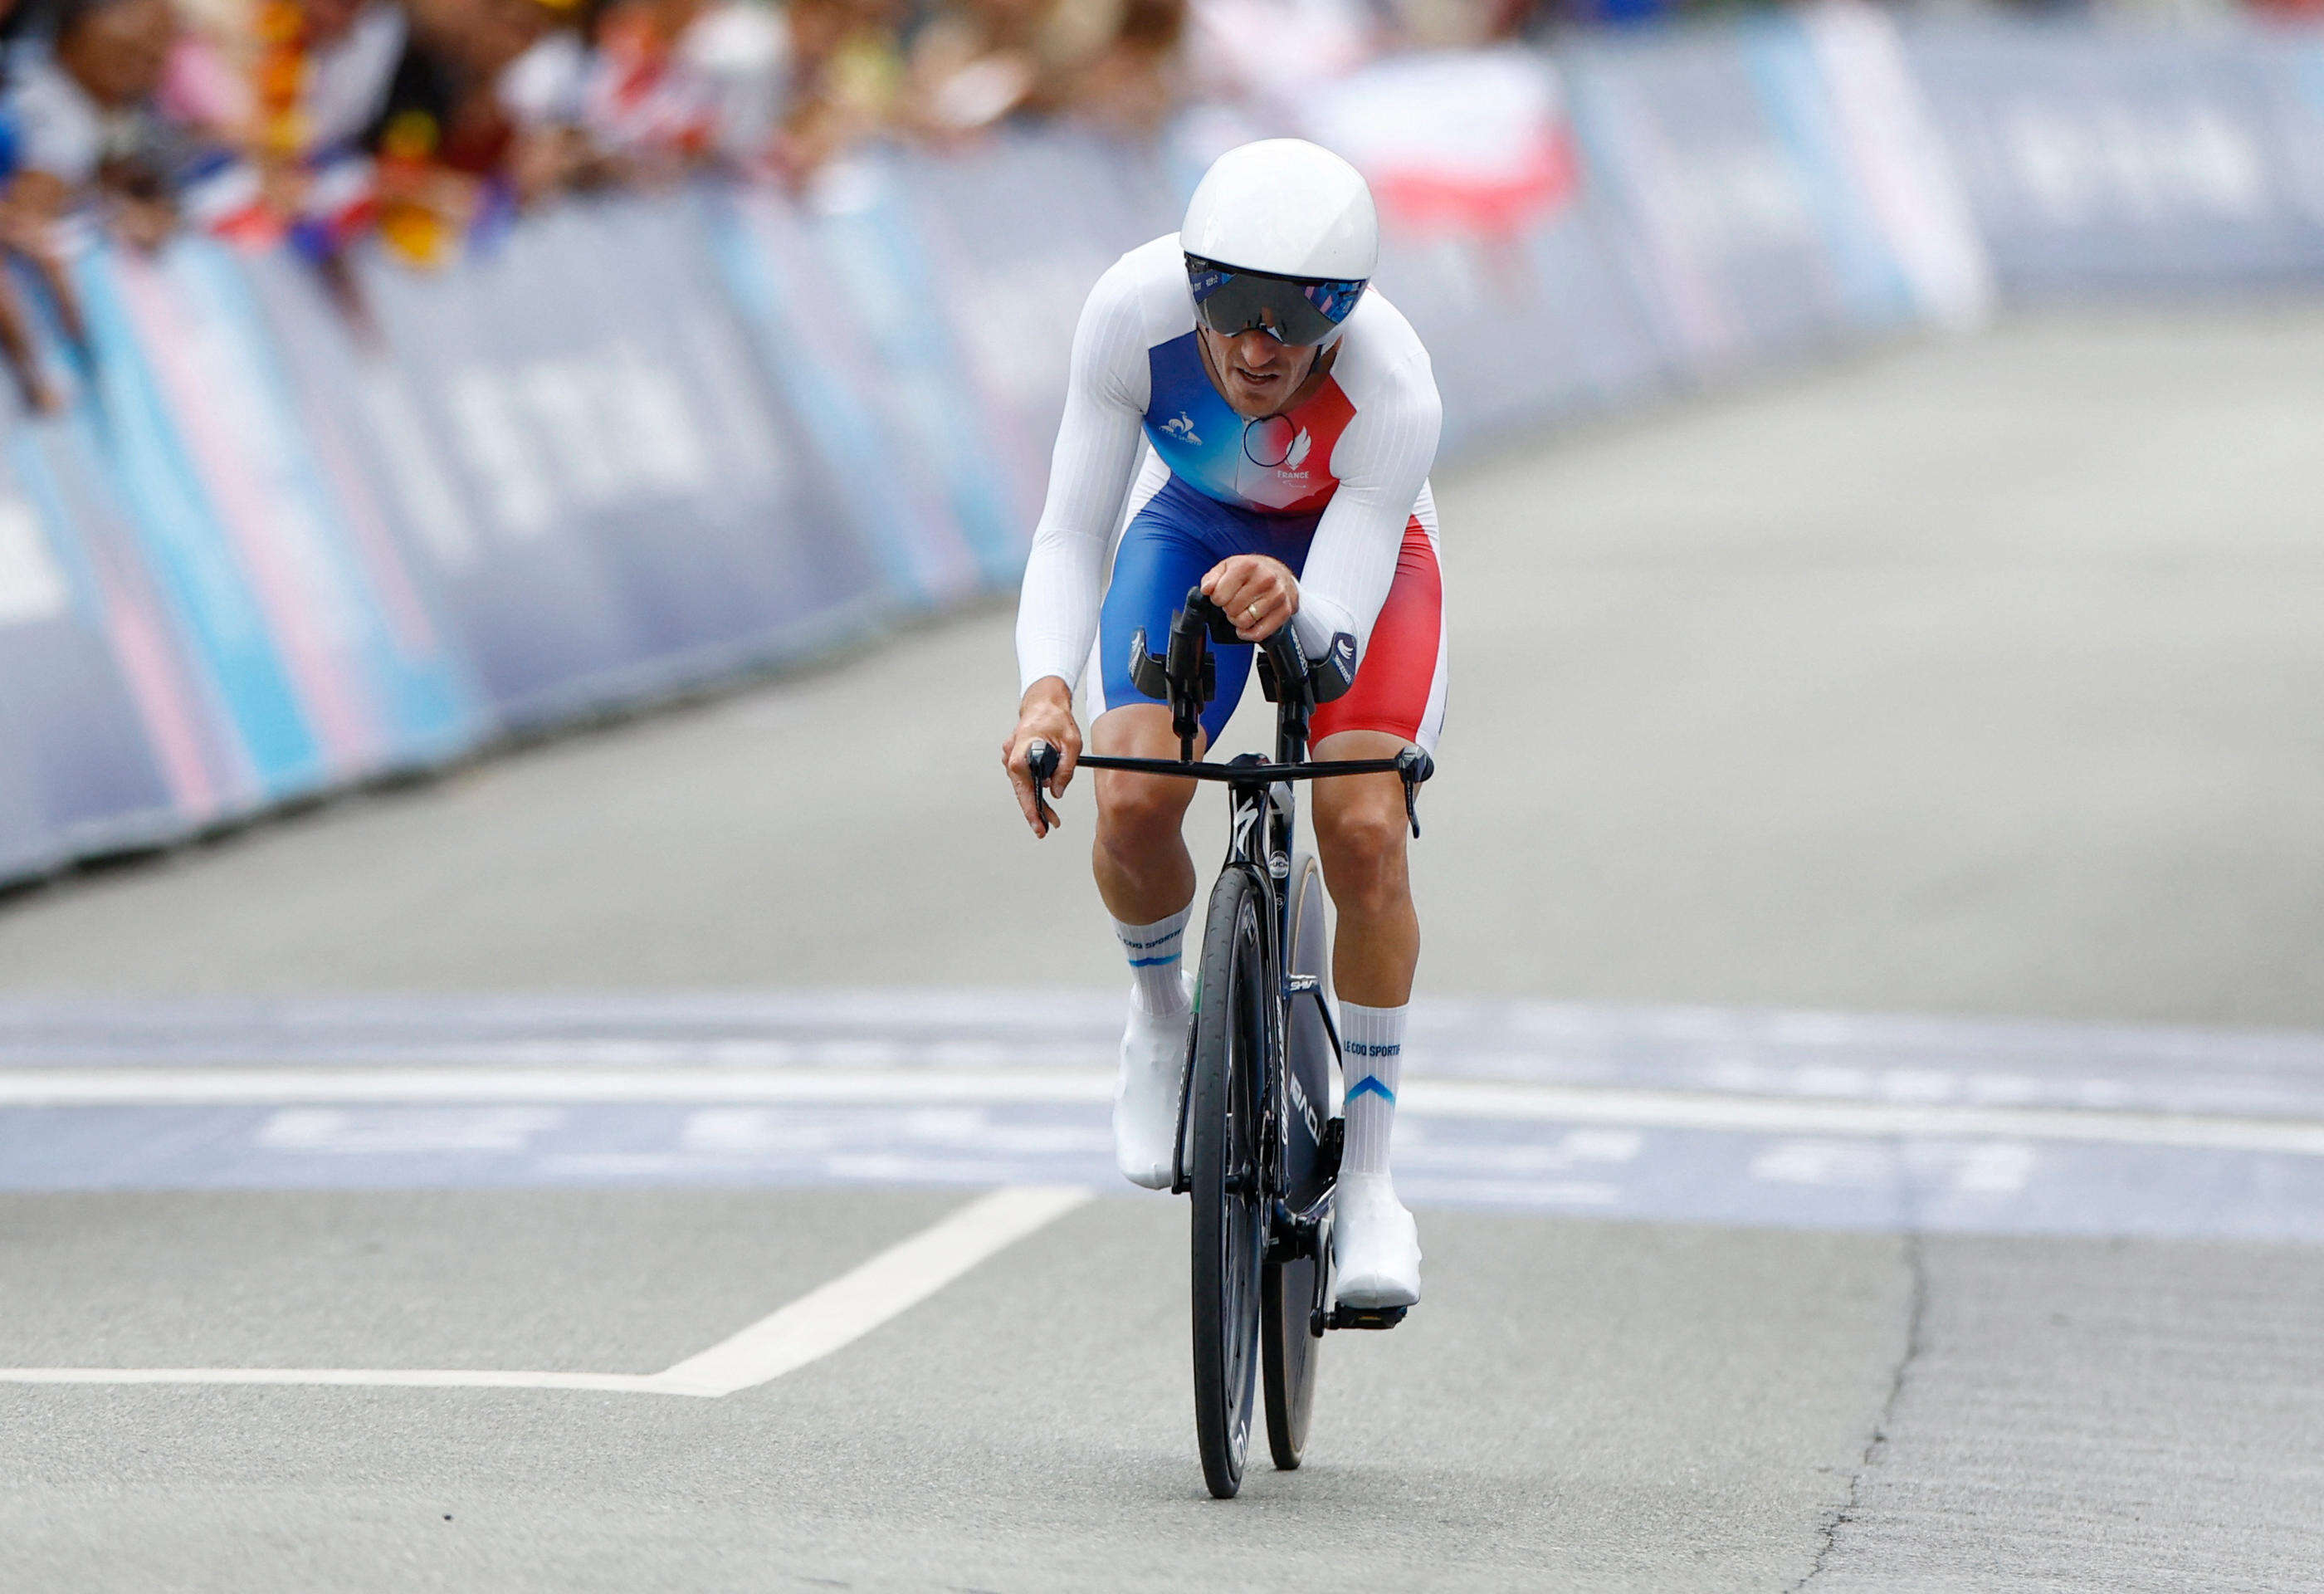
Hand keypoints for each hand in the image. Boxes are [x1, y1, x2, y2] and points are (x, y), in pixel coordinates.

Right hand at [1002, 677, 1079, 838]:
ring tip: (1051, 817)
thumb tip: (1058, 792)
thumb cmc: (1056, 718)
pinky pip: (1024, 778)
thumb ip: (1065, 769)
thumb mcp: (1071, 744)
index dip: (1031, 810)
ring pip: (1023, 787)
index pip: (1024, 789)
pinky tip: (1045, 798)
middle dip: (1036, 811)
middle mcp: (1011, 756)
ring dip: (1036, 801)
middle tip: (1048, 827)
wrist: (1044, 702)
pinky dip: (1034, 788)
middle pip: (1022, 792)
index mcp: (1021, 752)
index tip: (1038, 825)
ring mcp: (1011, 757)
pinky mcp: (1015, 757)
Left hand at [1202, 554, 1298, 642]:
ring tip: (1243, 611)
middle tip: (1234, 603)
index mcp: (1247, 566)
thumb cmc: (1251, 571)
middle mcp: (1265, 579)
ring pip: (1245, 622)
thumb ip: (1212, 578)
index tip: (1222, 596)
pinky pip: (1259, 633)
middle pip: (1232, 610)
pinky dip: (1249, 633)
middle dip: (1229, 609)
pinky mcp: (1285, 610)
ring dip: (1239, 621)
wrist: (1278, 572)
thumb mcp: (1227, 567)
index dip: (1217, 599)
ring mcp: (1277, 595)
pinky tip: (1247, 626)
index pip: (1219, 596)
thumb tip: (1206, 590)